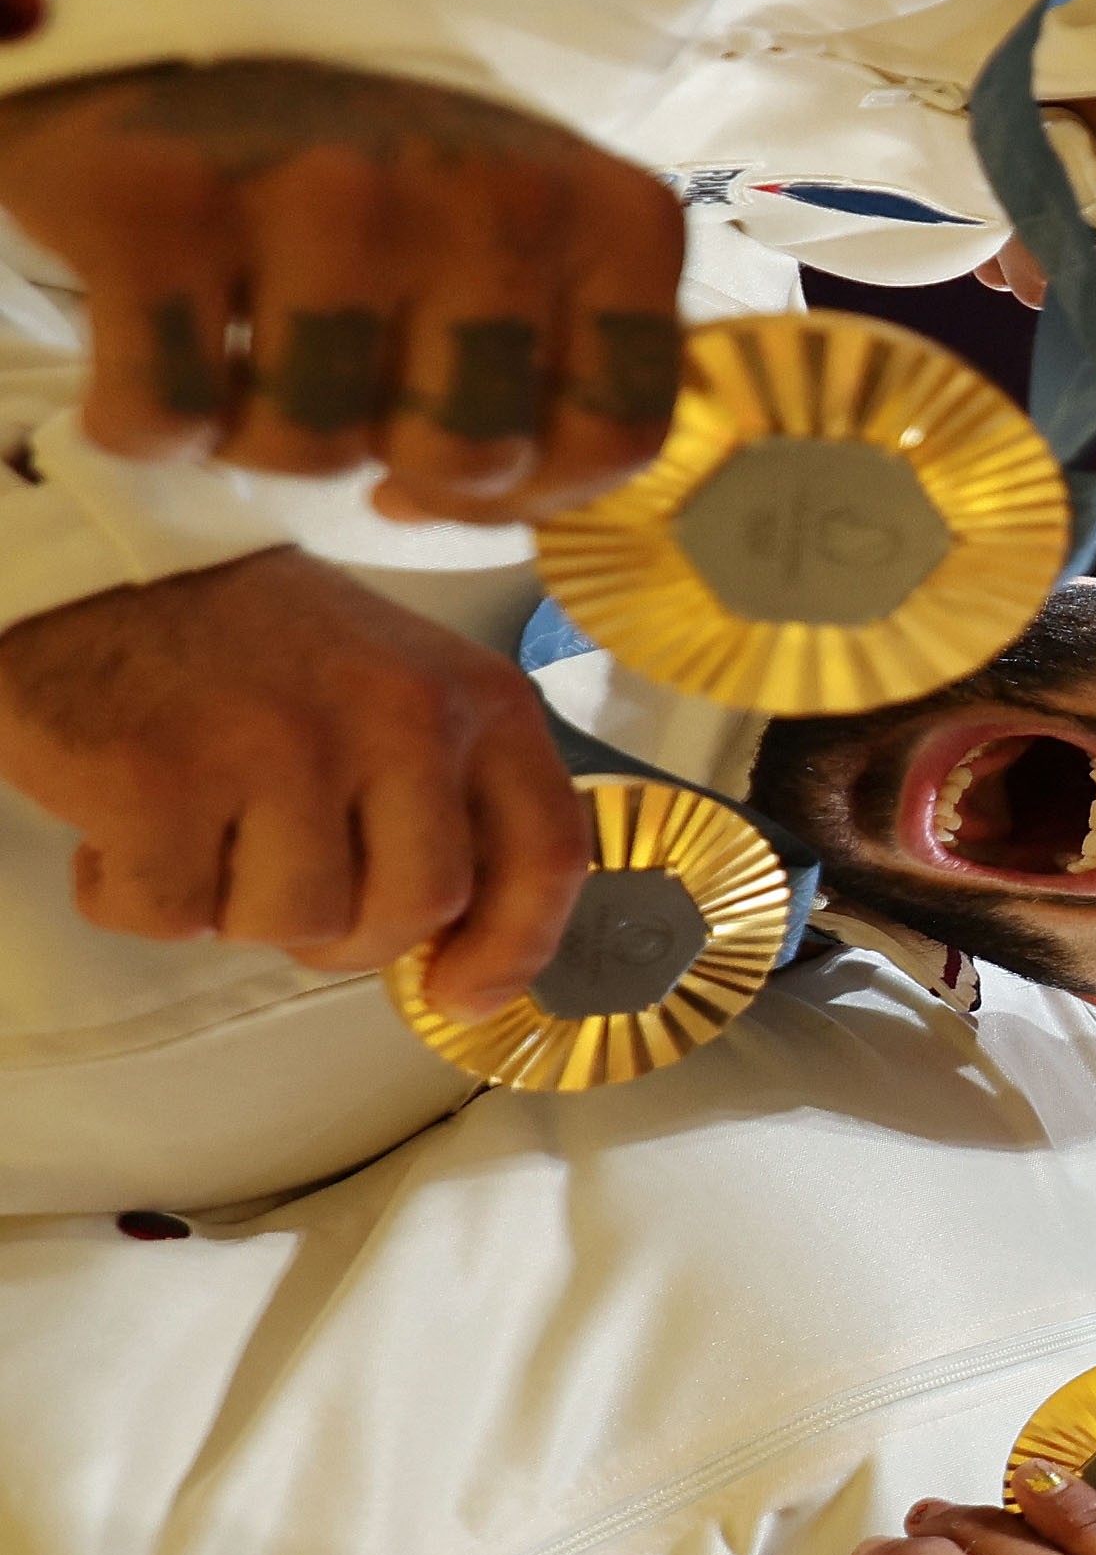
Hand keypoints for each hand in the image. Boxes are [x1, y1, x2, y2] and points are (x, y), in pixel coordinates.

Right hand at [0, 61, 685, 514]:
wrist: (182, 38)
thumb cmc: (379, 184)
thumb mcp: (525, 252)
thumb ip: (554, 374)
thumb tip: (438, 504)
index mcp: (607, 214)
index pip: (618, 433)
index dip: (529, 488)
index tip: (450, 457)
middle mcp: (489, 193)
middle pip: (464, 455)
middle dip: (389, 456)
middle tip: (339, 383)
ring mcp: (331, 192)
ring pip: (313, 447)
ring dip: (261, 438)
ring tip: (246, 353)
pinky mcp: (163, 205)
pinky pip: (165, 418)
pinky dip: (145, 421)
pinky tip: (156, 349)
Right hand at [0, 548, 590, 993]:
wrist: (91, 560)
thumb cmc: (242, 640)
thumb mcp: (395, 683)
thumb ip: (445, 794)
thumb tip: (466, 953)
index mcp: (473, 697)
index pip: (544, 855)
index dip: (513, 949)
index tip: (461, 994)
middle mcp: (400, 719)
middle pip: (413, 913)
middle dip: (343, 931)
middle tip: (276, 871)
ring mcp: (285, 749)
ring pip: (294, 924)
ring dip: (231, 904)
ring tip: (197, 821)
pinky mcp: (166, 782)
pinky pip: (171, 915)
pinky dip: (129, 894)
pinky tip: (122, 821)